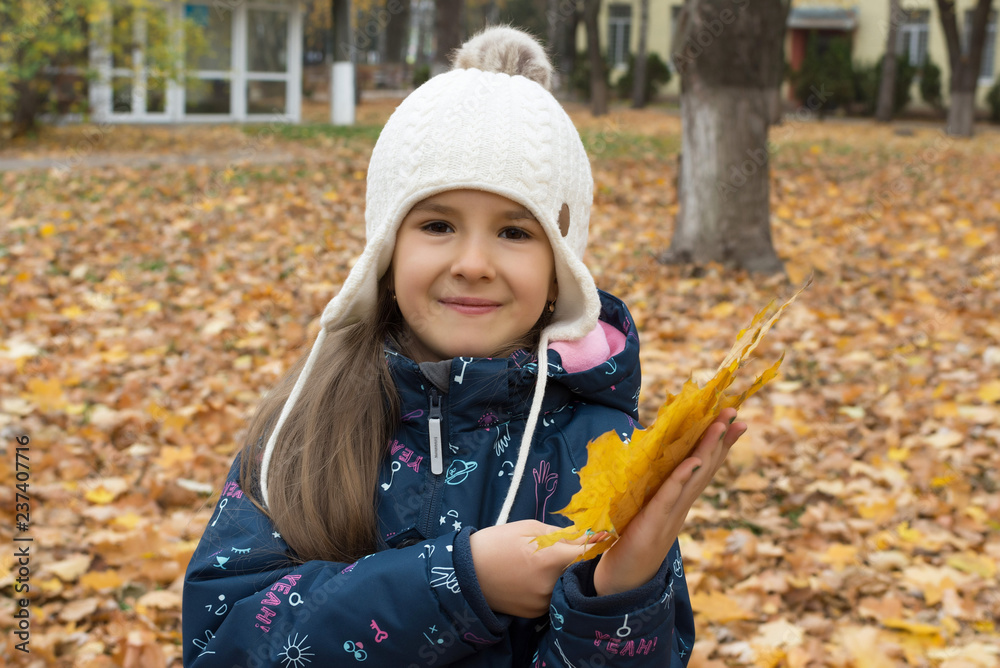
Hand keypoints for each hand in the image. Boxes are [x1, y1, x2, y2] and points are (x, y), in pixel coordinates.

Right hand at [470, 519, 599, 616]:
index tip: (606, 536)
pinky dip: (550, 586)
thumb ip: (559, 533)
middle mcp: (550, 585)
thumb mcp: (527, 528)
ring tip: (545, 562)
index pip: (588, 552)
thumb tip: (585, 535)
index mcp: (550, 559)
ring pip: (565, 585)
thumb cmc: (495, 543)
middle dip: (578, 558)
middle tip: (570, 547)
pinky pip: (552, 597)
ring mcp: (542, 602)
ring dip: (563, 574)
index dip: (598, 543)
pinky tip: (535, 577)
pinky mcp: (535, 613)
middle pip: (577, 570)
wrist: (465, 574)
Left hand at [593, 408, 746, 595]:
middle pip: (705, 467)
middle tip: (736, 413)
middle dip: (721, 439)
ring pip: (693, 477)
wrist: (622, 580)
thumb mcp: (645, 509)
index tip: (732, 419)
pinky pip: (669, 496)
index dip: (718, 443)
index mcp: (678, 499)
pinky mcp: (653, 521)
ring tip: (720, 425)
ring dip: (707, 450)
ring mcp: (671, 513)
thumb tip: (652, 461)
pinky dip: (681, 478)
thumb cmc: (630, 543)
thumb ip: (654, 490)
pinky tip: (691, 462)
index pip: (702, 466)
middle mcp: (681, 504)